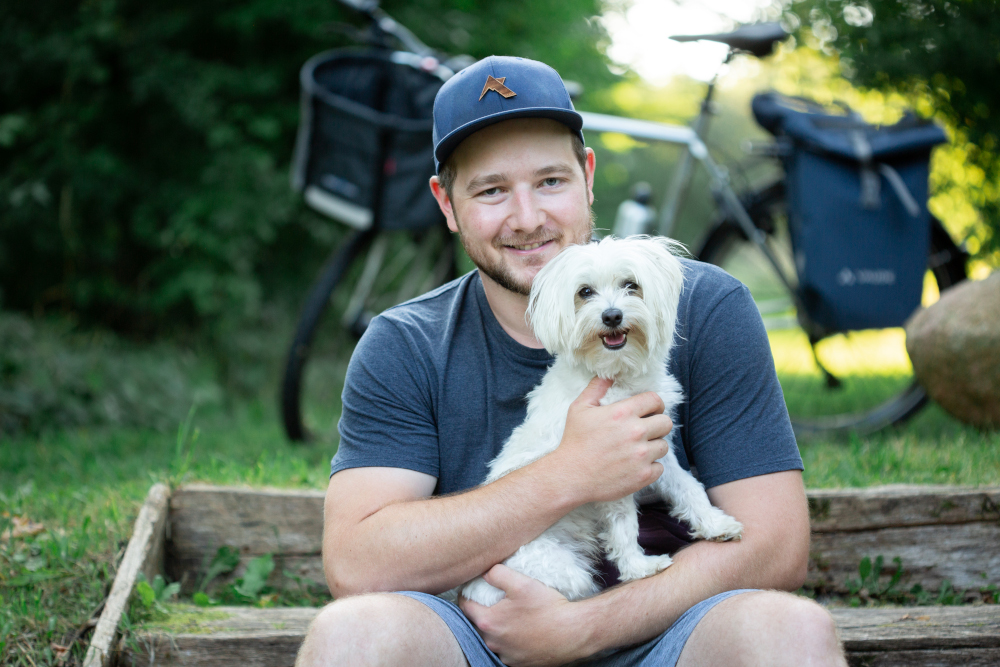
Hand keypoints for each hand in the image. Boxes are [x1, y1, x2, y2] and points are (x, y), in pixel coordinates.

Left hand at [459, 565, 589, 665]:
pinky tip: (522, 631)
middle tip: (493, 601)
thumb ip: (497, 574)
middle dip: (482, 612)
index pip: (464, 606)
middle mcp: (492, 642)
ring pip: (492, 639)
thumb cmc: (547, 608)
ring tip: (511, 616)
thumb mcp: (521, 583)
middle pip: (478, 623)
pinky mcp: (519, 664)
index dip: (466, 594)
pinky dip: (510, 641)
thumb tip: (483, 571)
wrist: (573, 632)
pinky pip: (507, 651)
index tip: (471, 588)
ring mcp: (505, 656)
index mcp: (488, 622)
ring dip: (497, 628)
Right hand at [548, 377, 673, 504]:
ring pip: (664, 446)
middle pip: (666, 423)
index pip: (655, 400)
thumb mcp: (579, 409)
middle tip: (645, 431)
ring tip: (638, 449)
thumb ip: (596, 388)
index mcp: (622, 413)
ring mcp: (641, 456)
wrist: (569, 477)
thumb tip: (609, 375)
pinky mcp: (643, 476)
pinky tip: (636, 466)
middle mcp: (635, 432)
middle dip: (657, 424)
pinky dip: (650, 467)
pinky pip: (660, 468)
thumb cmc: (574, 441)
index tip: (649, 410)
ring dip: (653, 446)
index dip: (654, 404)